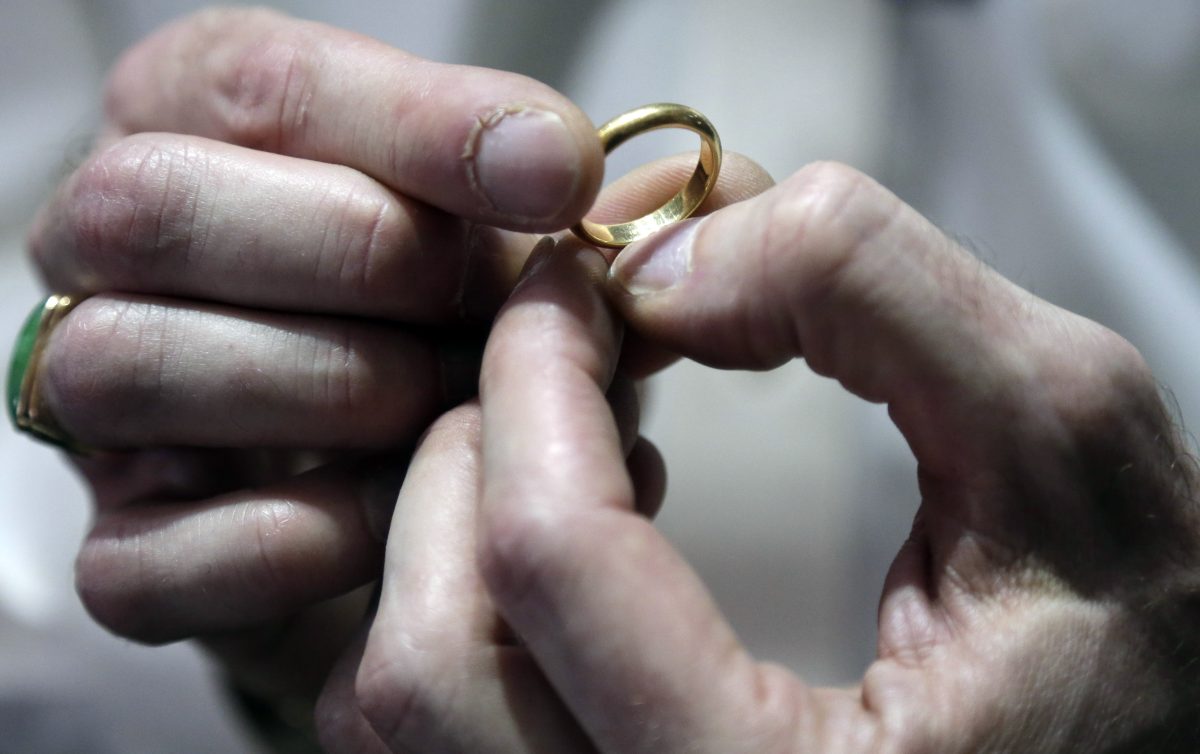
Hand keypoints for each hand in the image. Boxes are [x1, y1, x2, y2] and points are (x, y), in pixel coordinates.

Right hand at [28, 5, 603, 711]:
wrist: (406, 496)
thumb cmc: (447, 329)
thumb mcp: (501, 238)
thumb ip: (549, 208)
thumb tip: (627, 211)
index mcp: (193, 126)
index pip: (253, 82)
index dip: (415, 127)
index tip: (558, 175)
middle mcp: (107, 253)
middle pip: (152, 208)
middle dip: (360, 253)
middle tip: (497, 307)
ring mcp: (85, 408)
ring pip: (126, 366)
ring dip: (332, 388)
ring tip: (454, 410)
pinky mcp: (121, 553)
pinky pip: (149, 554)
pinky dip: (299, 538)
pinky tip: (397, 523)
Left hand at [334, 163, 1199, 751]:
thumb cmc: (1137, 658)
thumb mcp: (1072, 438)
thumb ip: (878, 297)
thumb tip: (666, 253)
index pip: (550, 558)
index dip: (536, 372)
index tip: (569, 281)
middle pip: (428, 663)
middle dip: (468, 457)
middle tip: (561, 355)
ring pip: (408, 718)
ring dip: (449, 540)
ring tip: (573, 449)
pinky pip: (439, 745)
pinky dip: (466, 619)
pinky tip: (579, 551)